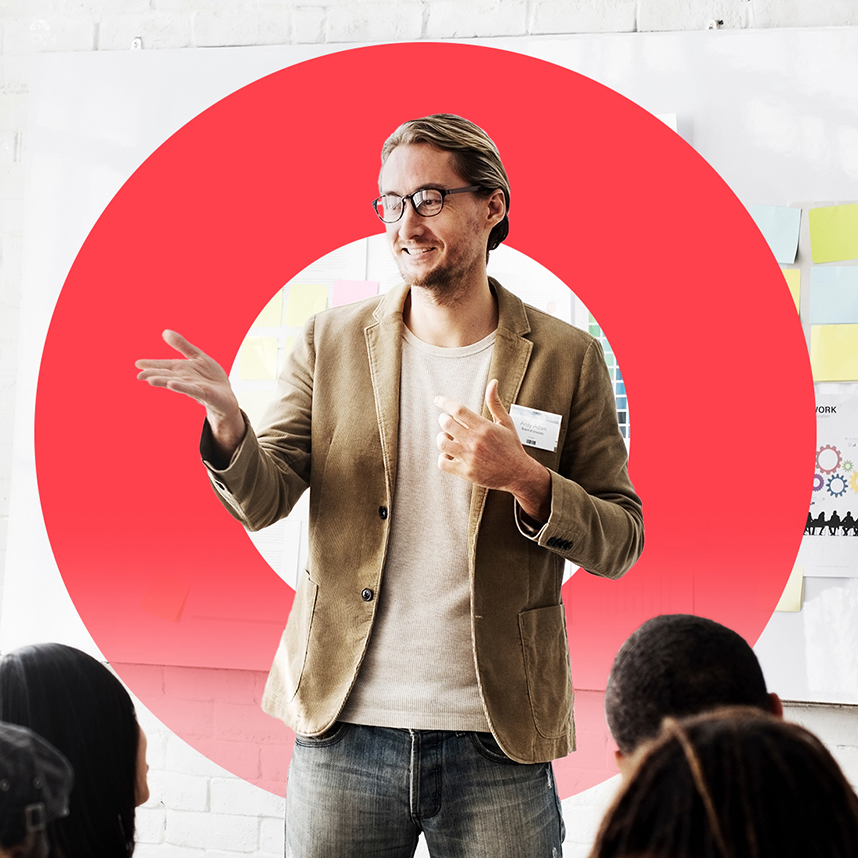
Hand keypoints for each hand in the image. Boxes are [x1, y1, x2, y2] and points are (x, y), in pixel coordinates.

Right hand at [136, 330, 245, 457]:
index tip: (137, 363)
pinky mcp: (204, 393)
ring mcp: (194, 386)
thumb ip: (182, 346)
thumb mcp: (198, 357)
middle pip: (167, 375)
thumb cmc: (210, 377)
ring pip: (176, 383)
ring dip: (164, 382)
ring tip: (150, 380)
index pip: (164, 365)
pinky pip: (192, 389)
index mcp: (181, 369)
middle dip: (154, 375)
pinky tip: (172, 385)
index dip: (151, 364)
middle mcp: (184, 378)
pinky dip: (182, 387)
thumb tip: (165, 331)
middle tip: (139, 376)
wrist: (226, 395)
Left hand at [435, 379, 550, 522]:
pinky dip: (443, 457)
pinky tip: (450, 454)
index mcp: (485, 428)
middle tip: (447, 421)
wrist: (519, 474)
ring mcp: (470, 458)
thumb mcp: (506, 423)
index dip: (444, 402)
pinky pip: (443, 462)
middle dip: (443, 420)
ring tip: (448, 437)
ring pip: (442, 443)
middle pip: (447, 424)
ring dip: (442, 438)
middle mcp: (476, 442)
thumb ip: (495, 403)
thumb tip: (493, 383)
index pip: (458, 410)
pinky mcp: (466, 472)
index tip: (438, 400)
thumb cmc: (511, 447)